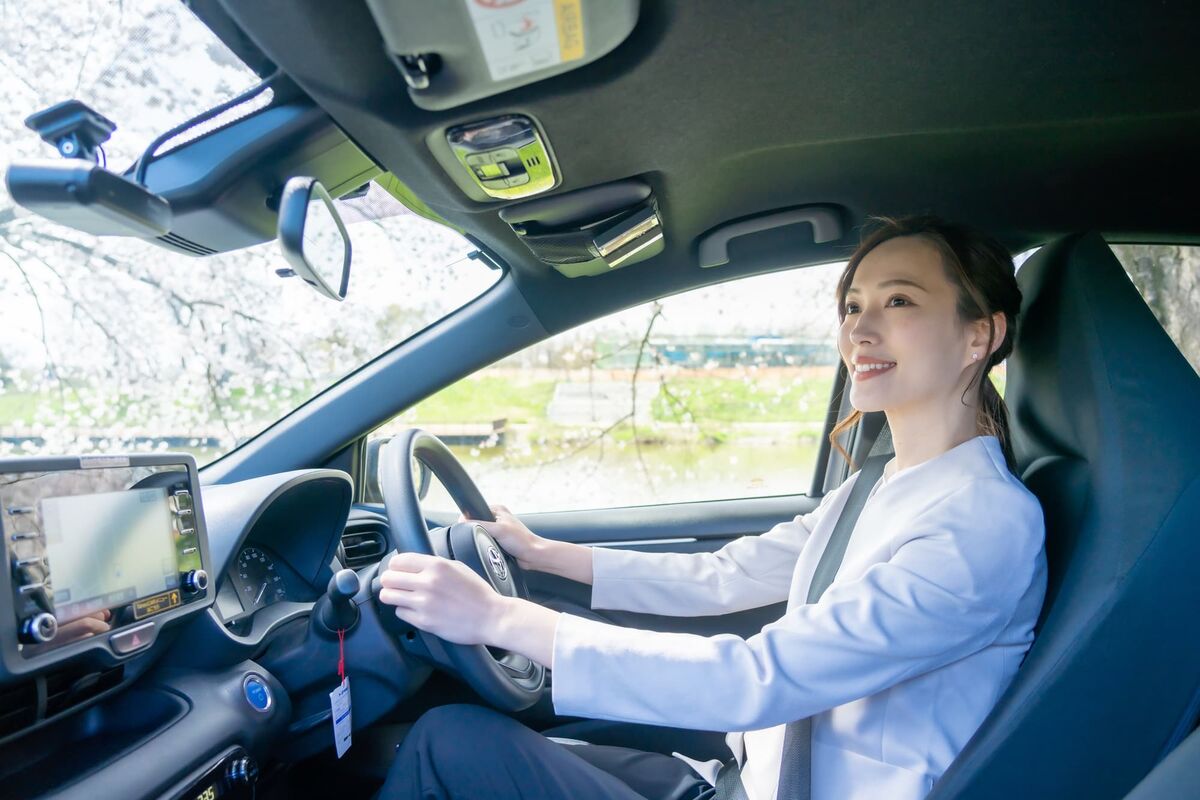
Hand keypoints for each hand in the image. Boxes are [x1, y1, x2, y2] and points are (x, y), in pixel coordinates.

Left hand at [377, 552, 508, 645]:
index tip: (397, 570)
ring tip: (401, 597)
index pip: (398, 561)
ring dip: (392, 596)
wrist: (491, 617)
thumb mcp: (458, 567)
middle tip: (396, 585)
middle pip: (388, 578)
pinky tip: (415, 610)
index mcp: (436, 565)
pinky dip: (405, 612)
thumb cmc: (478, 593)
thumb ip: (435, 564)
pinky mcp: (423, 621)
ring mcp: (424, 602)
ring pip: (388, 596)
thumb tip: (415, 564)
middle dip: (389, 581)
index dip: (395, 566)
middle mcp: (427, 582)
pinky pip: (400, 613)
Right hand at [461, 504, 542, 569]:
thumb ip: (480, 524)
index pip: (474, 511)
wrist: (532, 556)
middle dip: (475, 532)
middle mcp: (497, 517)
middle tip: (483, 538)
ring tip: (489, 544)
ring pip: (480, 534)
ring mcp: (498, 529)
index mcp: (497, 509)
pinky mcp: (499, 540)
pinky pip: (485, 542)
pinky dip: (486, 546)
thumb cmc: (521, 541)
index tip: (466, 529)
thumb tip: (463, 523)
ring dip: (481, 540)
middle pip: (476, 523)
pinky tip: (490, 549)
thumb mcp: (499, 530)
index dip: (468, 520)